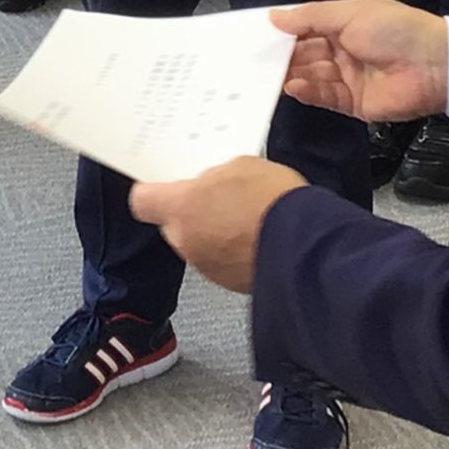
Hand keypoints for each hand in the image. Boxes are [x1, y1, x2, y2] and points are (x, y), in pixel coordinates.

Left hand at [128, 157, 306, 294]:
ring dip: (212, 232)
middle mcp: (186, 240)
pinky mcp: (229, 283)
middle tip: (216, 196)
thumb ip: (214, 176)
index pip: (142, 200)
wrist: (306, 246)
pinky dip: (231, 252)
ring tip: (244, 216)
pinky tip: (255, 236)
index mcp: (180, 206)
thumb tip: (211, 182)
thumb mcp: (241, 165)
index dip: (152, 191)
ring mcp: (207, 265)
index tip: (163, 184)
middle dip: (190, 211)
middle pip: (172, 224)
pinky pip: (220, 262)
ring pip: (197, 244)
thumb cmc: (274, 203)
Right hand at [270, 0, 448, 123]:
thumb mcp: (350, 14)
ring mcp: (348, 78)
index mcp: (345, 25)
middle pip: (306, 54)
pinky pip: (325, 98)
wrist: (434, 66)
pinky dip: (307, 92)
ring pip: (312, 76)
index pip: (307, 28)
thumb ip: (310, 18)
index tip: (258, 34)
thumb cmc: (394, 30)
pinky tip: (292, 86)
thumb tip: (273, 17)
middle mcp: (344, 50)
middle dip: (283, 56)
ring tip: (268, 74)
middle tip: (255, 59)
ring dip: (291, 75)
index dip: (285, 31)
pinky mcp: (353, 103)